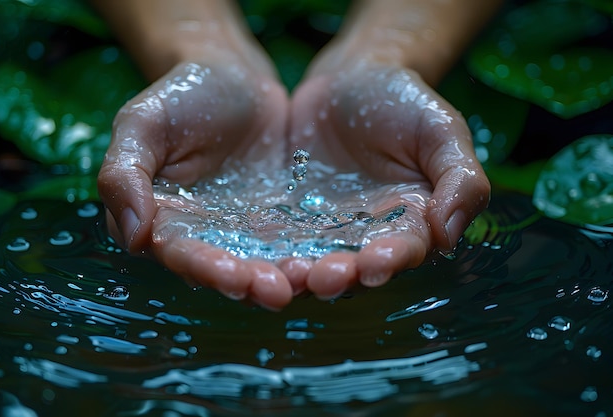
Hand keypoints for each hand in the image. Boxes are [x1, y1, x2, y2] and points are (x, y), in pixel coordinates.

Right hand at [97, 61, 294, 309]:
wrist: (236, 78)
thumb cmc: (182, 96)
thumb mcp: (142, 124)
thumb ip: (124, 174)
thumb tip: (133, 236)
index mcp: (162, 222)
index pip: (181, 255)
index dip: (206, 269)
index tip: (234, 277)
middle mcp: (203, 237)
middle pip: (226, 271)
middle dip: (250, 285)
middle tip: (277, 292)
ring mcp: (245, 232)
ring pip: (263, 265)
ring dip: (284, 279)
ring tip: (308, 280)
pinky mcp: (280, 222)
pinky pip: (295, 244)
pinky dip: (310, 256)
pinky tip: (328, 262)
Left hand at [288, 61, 489, 299]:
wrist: (346, 80)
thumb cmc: (402, 101)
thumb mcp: (441, 129)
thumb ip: (460, 178)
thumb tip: (450, 232)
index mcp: (412, 220)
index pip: (405, 250)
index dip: (391, 260)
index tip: (375, 264)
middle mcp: (369, 235)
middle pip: (356, 268)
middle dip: (342, 277)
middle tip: (325, 278)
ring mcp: (327, 230)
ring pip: (316, 262)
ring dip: (305, 275)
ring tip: (292, 276)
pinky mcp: (291, 219)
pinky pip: (281, 241)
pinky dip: (272, 255)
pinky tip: (259, 259)